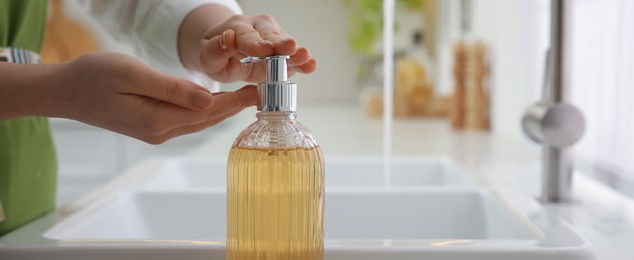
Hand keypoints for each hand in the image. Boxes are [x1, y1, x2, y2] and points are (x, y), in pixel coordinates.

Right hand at [53, 52, 256, 143]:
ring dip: (222, 109)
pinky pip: (186, 120)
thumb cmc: (93, 77)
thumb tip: (206, 99)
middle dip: (235, 106)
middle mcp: (160, 132)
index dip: (235, 101)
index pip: (207, 111)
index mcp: (157, 120)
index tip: (259, 91)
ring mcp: (155, 132)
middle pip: (207, 119)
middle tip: (261, 92)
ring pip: (198, 121)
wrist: (65, 91)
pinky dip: (204, 110)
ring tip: (245, 96)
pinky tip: (214, 101)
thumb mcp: (132, 75)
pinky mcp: (151, 126)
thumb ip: (171, 88)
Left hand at [198, 14, 316, 82]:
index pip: (247, 36)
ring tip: (305, 57)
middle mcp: (258, 27)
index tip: (264, 50)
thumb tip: (227, 38)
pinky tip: (311, 65)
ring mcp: (274, 37)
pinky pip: (293, 56)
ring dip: (296, 53)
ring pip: (285, 44)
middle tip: (290, 47)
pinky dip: (302, 62)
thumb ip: (215, 49)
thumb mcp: (208, 56)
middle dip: (280, 43)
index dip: (256, 44)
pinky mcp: (283, 51)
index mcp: (237, 27)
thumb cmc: (218, 55)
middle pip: (271, 36)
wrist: (229, 53)